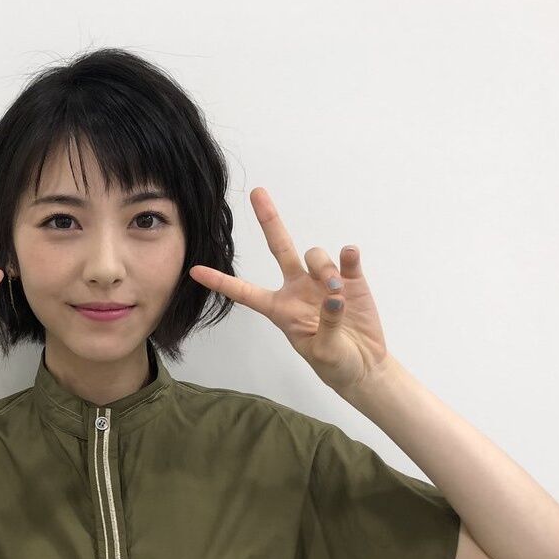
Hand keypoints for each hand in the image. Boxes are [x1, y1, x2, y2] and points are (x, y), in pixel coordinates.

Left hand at [188, 187, 391, 395]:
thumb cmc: (335, 363)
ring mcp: (323, 280)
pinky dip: (347, 256)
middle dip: (269, 219)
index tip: (194, 270)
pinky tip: (350, 260)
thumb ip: (327, 325)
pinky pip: (346, 256)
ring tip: (336, 294)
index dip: (221, 282)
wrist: (364, 365)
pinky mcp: (351, 278)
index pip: (245, 293)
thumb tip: (334, 296)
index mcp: (280, 309)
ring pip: (315, 254)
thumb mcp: (325, 353)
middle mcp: (297, 288)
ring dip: (324, 268)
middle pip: (279, 247)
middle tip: (257, 193)